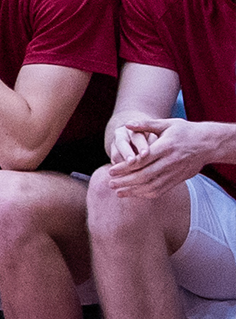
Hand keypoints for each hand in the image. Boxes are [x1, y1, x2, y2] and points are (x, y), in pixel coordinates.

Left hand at [106, 118, 220, 197]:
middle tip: (110, 183)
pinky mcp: (178, 179)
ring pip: (152, 185)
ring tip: (117, 192)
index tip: (111, 170)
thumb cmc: (185, 131)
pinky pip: (161, 190)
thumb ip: (146, 124)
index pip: (142, 160)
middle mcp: (170, 162)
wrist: (208, 143)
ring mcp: (175, 173)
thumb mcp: (167, 123)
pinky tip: (134, 194)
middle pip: (145, 175)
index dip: (126, 167)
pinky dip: (146, 194)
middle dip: (126, 181)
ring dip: (134, 191)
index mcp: (166, 147)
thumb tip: (127, 124)